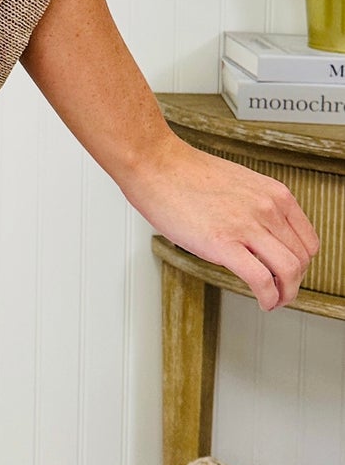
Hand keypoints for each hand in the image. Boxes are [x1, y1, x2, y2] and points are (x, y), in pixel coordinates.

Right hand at [119, 133, 320, 309]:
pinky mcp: (223, 243)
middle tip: (281, 290)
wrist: (154, 163)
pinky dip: (269, 298)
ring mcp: (246, 225)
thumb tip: (263, 237)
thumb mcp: (239, 183)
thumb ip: (257, 207)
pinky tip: (263, 301)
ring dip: (286, 294)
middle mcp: (267, 208)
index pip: (309, 241)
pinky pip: (261, 280)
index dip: (302, 263)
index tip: (289, 272)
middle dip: (294, 281)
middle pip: (302, 259)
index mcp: (274, 193)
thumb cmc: (184, 173)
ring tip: (274, 301)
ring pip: (290, 272)